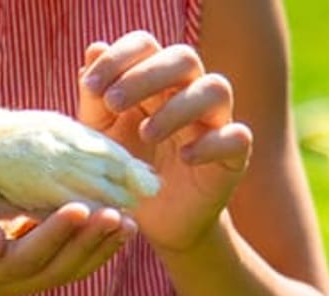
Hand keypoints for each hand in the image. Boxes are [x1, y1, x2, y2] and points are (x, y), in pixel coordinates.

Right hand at [0, 173, 136, 295]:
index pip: (19, 260)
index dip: (52, 237)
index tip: (79, 206)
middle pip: (50, 271)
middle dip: (84, 242)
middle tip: (113, 212)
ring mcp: (20, 285)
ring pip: (66, 273)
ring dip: (99, 248)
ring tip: (125, 220)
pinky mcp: (38, 274)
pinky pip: (72, 268)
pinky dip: (98, 250)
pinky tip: (120, 228)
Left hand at [74, 31, 254, 252]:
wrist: (151, 218)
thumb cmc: (123, 168)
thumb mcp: (99, 134)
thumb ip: (95, 97)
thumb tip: (94, 49)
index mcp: (153, 81)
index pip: (146, 44)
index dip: (119, 57)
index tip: (91, 86)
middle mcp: (187, 93)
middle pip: (183, 57)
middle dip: (146, 75)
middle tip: (114, 104)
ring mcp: (214, 121)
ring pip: (215, 88)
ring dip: (177, 107)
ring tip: (146, 134)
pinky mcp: (233, 155)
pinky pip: (237, 136)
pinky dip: (211, 143)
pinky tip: (184, 158)